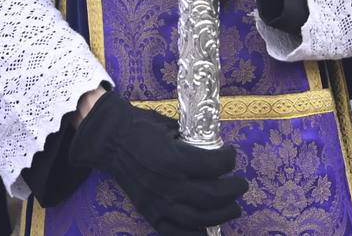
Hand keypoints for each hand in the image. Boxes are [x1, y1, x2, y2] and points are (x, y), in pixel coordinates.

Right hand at [70, 90, 246, 234]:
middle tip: (241, 185)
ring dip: (222, 214)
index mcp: (174, 158)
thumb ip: (193, 143)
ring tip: (233, 208)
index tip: (231, 156)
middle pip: (212, 195)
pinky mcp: (150, 213)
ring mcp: (158, 202)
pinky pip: (176, 233)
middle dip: (233, 190)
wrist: (110, 140)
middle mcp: (168, 184)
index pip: (215, 165)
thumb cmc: (142, 128)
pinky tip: (208, 230)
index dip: (230, 160)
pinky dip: (195, 235)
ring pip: (199, 218)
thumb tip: (216, 152)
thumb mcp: (171, 128)